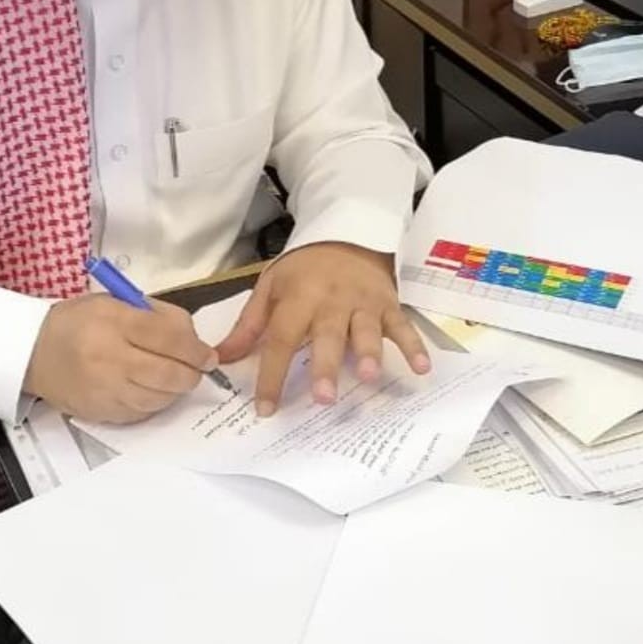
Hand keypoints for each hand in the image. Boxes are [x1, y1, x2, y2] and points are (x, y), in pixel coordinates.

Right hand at [25, 294, 219, 423]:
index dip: (195, 349)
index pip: (167, 337)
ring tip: (174, 378)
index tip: (209, 355)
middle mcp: (109, 357)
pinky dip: (154, 403)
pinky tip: (151, 390)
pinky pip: (141, 413)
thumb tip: (193, 340)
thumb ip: (157, 316)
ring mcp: (104, 390)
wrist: (35, 352)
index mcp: (114, 322)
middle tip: (198, 369)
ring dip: (175, 390)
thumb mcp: (116, 302)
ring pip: (159, 398)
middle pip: (168, 373)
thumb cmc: (80, 321)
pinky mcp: (101, 413)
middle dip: (192, 373)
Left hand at [215, 241, 431, 415]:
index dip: (271, 374)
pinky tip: (422, 368)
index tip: (266, 408)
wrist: (346, 235)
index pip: (281, 338)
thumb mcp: (270, 287)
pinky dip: (414, 346)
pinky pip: (403, 326)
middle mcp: (331, 301)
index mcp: (298, 297)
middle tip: (323, 398)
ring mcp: (363, 303)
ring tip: (369, 377)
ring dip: (368, 353)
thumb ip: (249, 325)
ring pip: (365, 330)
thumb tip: (220, 358)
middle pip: (326, 336)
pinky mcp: (389, 304)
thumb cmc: (304, 269)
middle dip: (325, 367)